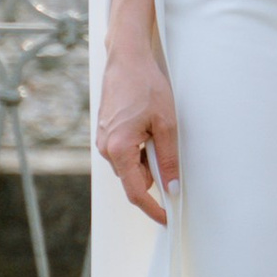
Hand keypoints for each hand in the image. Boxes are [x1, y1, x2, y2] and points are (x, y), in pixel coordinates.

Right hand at [96, 45, 181, 224]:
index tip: (168, 218)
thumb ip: (168, 159)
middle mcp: (106, 148)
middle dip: (154, 176)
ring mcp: (103, 140)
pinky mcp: (106, 133)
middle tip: (171, 157)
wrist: (126, 58)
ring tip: (159, 130)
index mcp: (119, 149)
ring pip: (130, 165)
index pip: (137, 192)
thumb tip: (172, 187)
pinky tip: (149, 128)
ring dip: (148, 159)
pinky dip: (140, 149)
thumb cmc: (146, 86)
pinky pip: (125, 152)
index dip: (153, 209)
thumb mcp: (166, 124)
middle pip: (134, 179)